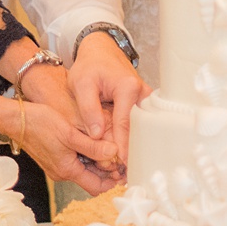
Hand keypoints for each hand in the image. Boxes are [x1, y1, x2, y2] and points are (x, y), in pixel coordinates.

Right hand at [17, 61, 123, 184]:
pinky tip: (99, 143)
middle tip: (126, 158)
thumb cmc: (40, 124)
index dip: (114, 182)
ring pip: (86, 169)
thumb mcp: (70, 134)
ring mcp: (59, 165)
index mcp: (67, 170)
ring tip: (116, 149)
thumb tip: (114, 154)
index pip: (97, 187)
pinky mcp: (56, 156)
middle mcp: (63, 172)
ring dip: (100, 162)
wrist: (16, 119)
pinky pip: (78, 161)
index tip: (127, 171)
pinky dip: (90, 155)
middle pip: (93, 179)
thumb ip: (93, 146)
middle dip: (109, 171)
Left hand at [71, 30, 146, 163]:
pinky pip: (140, 124)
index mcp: (128, 88)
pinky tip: (128, 156)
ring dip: (135, 146)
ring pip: (142, 128)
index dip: (121, 145)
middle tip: (127, 174)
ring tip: (129, 170)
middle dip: (132, 151)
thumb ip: (88, 109)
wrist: (100, 51)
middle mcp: (142, 94)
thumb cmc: (89, 66)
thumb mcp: (81, 84)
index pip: (125, 123)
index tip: (119, 164)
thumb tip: (98, 135)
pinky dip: (134, 139)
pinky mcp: (143, 104)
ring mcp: (145, 99)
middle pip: (139, 128)